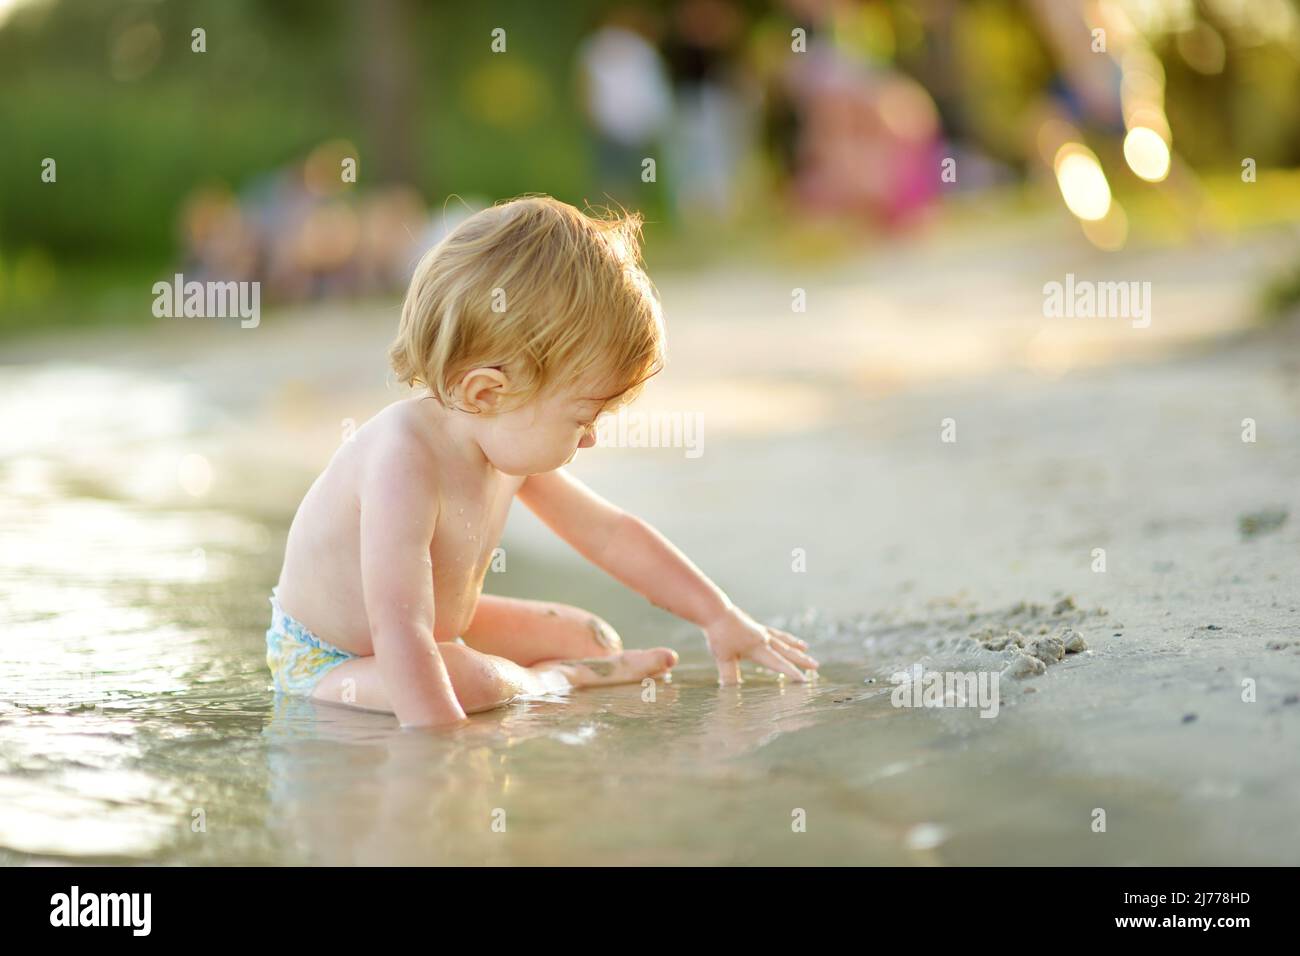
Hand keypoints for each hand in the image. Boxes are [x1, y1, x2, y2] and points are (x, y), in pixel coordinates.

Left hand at [703, 605, 819, 684]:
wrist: (715, 610)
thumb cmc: (719, 634)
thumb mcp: (723, 657)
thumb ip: (730, 674)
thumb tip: (732, 690)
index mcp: (758, 648)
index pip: (778, 663)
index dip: (791, 672)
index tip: (804, 679)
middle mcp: (763, 639)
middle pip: (786, 651)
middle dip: (801, 660)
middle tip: (816, 665)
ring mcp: (760, 631)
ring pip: (782, 640)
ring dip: (794, 645)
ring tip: (805, 647)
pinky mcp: (754, 625)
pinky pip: (773, 632)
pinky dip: (782, 636)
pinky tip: (783, 637)